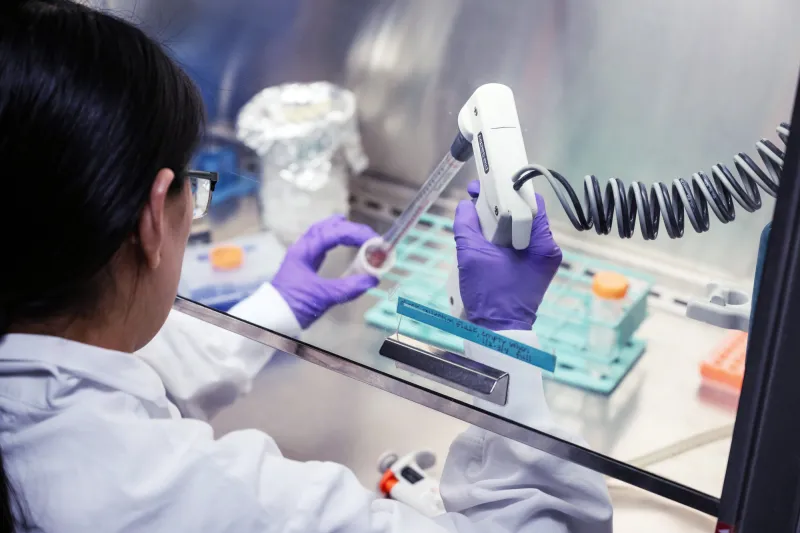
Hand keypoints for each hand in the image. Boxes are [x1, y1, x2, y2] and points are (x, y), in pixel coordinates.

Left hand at [272, 215, 378, 328]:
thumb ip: (349, 288)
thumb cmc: (295, 305)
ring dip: (341, 230)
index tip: (373, 240)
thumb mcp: (323, 297)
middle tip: (370, 236)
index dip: (355, 233)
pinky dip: (334, 239)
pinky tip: (341, 242)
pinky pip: (320, 243)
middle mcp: (302, 247)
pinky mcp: (303, 262)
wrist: (272, 318)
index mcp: (305, 251)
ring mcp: (301, 254)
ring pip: (322, 231)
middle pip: (327, 227)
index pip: (333, 233)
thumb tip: (373, 279)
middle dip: (350, 228)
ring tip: (357, 232)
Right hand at [454, 181, 561, 330]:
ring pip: (518, 228)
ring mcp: (539, 260)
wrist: (497, 331)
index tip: (489, 186)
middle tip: (477, 199)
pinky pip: (516, 243)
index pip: (531, 202)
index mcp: (542, 244)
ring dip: (497, 221)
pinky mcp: (530, 269)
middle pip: (524, 213)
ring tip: (476, 217)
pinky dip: (499, 237)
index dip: (508, 190)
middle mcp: (546, 250)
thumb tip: (465, 206)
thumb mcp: (471, 255)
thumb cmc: (490, 296)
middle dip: (499, 205)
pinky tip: (482, 237)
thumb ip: (466, 225)